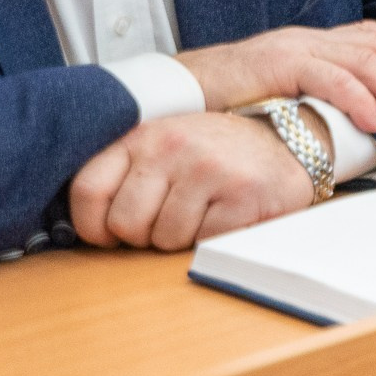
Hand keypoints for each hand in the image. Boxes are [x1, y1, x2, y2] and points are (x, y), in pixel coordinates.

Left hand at [70, 112, 317, 250]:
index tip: (110, 233)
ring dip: (182, 238)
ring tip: (203, 211)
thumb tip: (83, 226)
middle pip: (124, 224)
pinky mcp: (240, 192)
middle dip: (144, 236)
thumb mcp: (167, 146)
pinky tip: (226, 214)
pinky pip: (203, 242)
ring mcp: (208, 167)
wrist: (291, 142)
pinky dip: (213, 238)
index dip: (93, 226)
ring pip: (164, 239)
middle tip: (169, 220)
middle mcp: (173, 145)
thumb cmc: (220, 154)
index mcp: (145, 134)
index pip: (88, 190)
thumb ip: (126, 171)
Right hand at [178, 22, 375, 135]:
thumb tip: (344, 117)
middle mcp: (308, 39)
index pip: (369, 31)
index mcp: (309, 43)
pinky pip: (332, 80)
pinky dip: (360, 100)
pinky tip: (375, 120)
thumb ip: (308, 94)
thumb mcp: (276, 90)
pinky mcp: (280, 66)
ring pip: (364, 62)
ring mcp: (295, 50)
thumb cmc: (223, 98)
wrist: (174, 91)